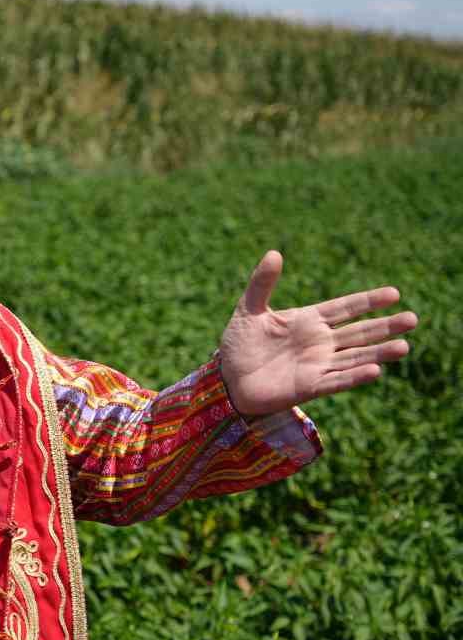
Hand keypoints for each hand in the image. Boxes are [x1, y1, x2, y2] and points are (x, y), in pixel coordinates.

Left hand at [219, 250, 417, 417]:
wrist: (227, 378)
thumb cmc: (240, 343)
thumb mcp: (248, 310)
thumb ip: (261, 284)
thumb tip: (274, 253)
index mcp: (309, 320)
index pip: (345, 308)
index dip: (368, 301)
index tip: (394, 293)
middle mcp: (320, 342)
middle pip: (359, 333)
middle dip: (385, 326)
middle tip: (413, 318)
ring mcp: (317, 365)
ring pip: (355, 357)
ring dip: (378, 353)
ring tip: (404, 346)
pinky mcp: (309, 386)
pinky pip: (336, 381)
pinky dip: (354, 377)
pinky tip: (375, 371)